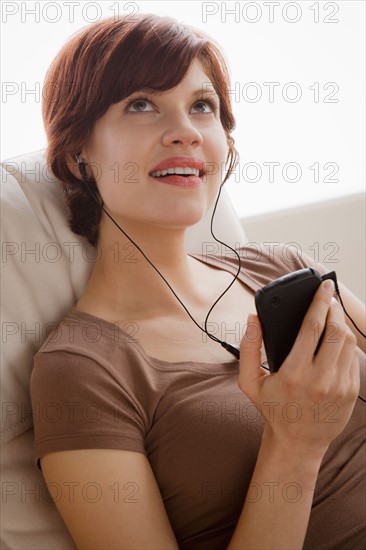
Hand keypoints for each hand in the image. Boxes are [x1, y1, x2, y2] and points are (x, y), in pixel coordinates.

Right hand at [238, 280, 359, 456]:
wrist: (297, 443)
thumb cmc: (272, 409)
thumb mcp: (250, 382)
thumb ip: (248, 348)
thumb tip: (254, 319)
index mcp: (294, 374)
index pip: (312, 327)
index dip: (318, 302)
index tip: (323, 285)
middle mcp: (320, 379)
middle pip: (336, 331)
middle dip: (334, 308)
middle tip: (328, 297)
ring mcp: (340, 386)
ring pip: (348, 342)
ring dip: (341, 323)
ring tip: (331, 315)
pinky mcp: (351, 391)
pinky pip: (353, 358)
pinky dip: (346, 343)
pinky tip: (335, 339)